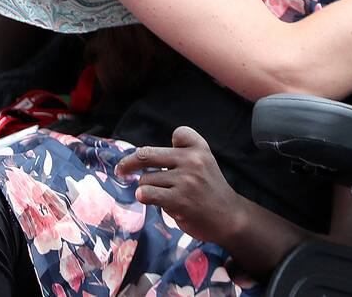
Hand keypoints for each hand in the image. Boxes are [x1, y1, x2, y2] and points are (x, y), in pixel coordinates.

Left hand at [115, 126, 246, 243]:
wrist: (230, 218)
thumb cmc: (210, 191)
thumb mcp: (204, 163)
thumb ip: (180, 155)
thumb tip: (140, 157)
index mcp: (200, 149)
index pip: (178, 134)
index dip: (171, 142)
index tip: (159, 156)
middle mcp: (193, 161)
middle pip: (147, 154)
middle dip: (129, 163)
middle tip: (121, 169)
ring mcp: (186, 180)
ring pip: (146, 179)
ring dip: (148, 189)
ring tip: (165, 197)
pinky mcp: (179, 200)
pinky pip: (147, 193)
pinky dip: (144, 196)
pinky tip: (146, 198)